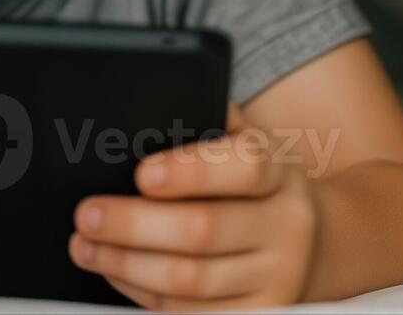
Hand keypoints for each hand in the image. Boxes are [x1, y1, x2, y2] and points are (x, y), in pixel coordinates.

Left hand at [68, 101, 319, 309]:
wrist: (318, 241)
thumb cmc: (255, 185)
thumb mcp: (242, 145)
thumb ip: (202, 123)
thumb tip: (139, 108)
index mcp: (279, 172)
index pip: (244, 166)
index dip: (190, 171)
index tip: (141, 173)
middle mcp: (286, 226)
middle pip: (204, 230)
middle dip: (133, 224)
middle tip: (86, 214)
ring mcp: (277, 277)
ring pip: (191, 279)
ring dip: (126, 263)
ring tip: (84, 245)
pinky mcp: (262, 313)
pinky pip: (192, 312)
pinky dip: (144, 293)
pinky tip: (117, 272)